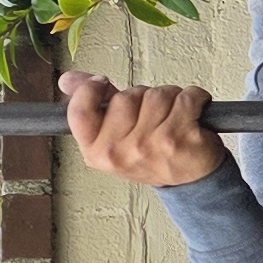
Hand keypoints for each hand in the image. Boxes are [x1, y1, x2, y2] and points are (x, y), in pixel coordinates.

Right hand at [61, 71, 225, 188]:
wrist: (191, 182)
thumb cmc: (151, 156)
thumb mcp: (114, 136)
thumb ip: (92, 105)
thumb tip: (66, 79)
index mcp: (96, 152)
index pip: (80, 111)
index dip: (90, 90)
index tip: (103, 83)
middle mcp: (120, 152)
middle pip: (127, 96)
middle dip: (144, 96)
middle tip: (153, 115)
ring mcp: (151, 146)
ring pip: (158, 94)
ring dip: (171, 97)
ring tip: (175, 117)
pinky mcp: (182, 139)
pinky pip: (188, 97)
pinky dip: (196, 98)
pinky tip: (195, 114)